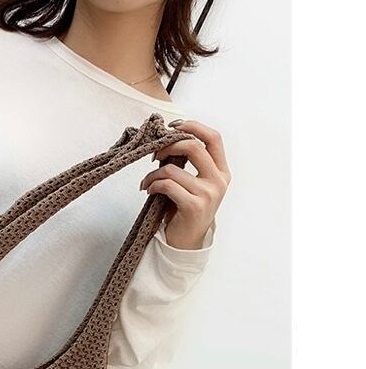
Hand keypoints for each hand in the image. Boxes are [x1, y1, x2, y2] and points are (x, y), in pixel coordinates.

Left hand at [139, 119, 230, 249]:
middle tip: (154, 154)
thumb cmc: (185, 209)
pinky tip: (148, 190)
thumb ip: (189, 162)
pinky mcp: (194, 207)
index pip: (214, 138)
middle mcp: (219, 181)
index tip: (173, 127)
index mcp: (221, 172)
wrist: (186, 242)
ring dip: (153, 173)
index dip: (193, 126)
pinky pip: (167, 185)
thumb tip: (167, 138)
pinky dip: (153, 185)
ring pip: (174, 169)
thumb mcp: (193, 183)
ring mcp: (208, 194)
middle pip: (194, 147)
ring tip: (147, 181)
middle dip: (169, 145)